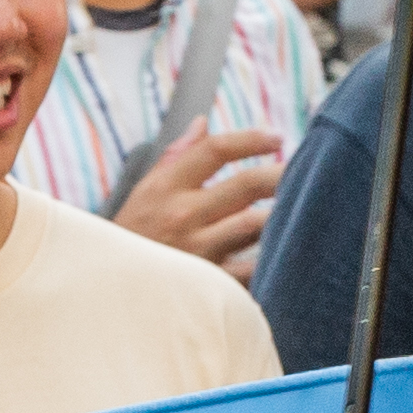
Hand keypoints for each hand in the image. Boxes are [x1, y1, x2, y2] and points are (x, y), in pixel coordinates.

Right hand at [111, 126, 284, 279]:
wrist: (110, 289)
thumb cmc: (131, 237)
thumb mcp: (145, 191)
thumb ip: (176, 157)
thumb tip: (202, 124)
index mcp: (167, 186)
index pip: (215, 150)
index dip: (252, 140)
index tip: (277, 139)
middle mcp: (183, 215)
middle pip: (246, 184)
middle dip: (282, 174)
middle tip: (303, 171)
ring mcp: (197, 250)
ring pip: (255, 224)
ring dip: (282, 214)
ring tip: (300, 207)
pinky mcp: (208, 282)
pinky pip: (251, 269)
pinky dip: (271, 259)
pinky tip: (285, 250)